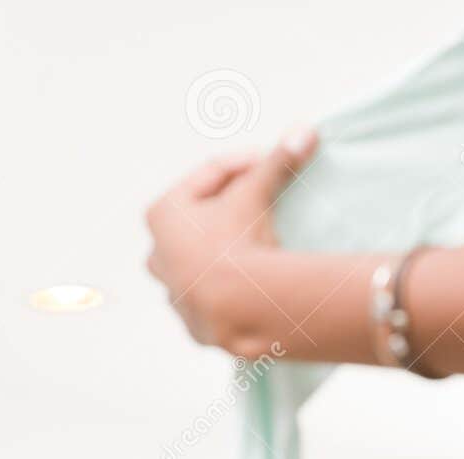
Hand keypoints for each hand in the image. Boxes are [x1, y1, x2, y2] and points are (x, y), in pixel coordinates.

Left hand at [144, 126, 316, 354]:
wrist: (235, 307)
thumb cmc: (236, 241)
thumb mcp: (255, 194)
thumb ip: (277, 162)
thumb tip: (305, 130)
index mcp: (162, 215)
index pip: (208, 177)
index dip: (245, 164)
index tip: (271, 161)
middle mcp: (158, 254)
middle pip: (200, 219)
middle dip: (231, 206)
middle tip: (264, 201)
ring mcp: (173, 292)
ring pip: (201, 261)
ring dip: (227, 250)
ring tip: (260, 245)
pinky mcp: (193, 324)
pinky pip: (214, 296)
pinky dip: (229, 287)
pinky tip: (251, 284)